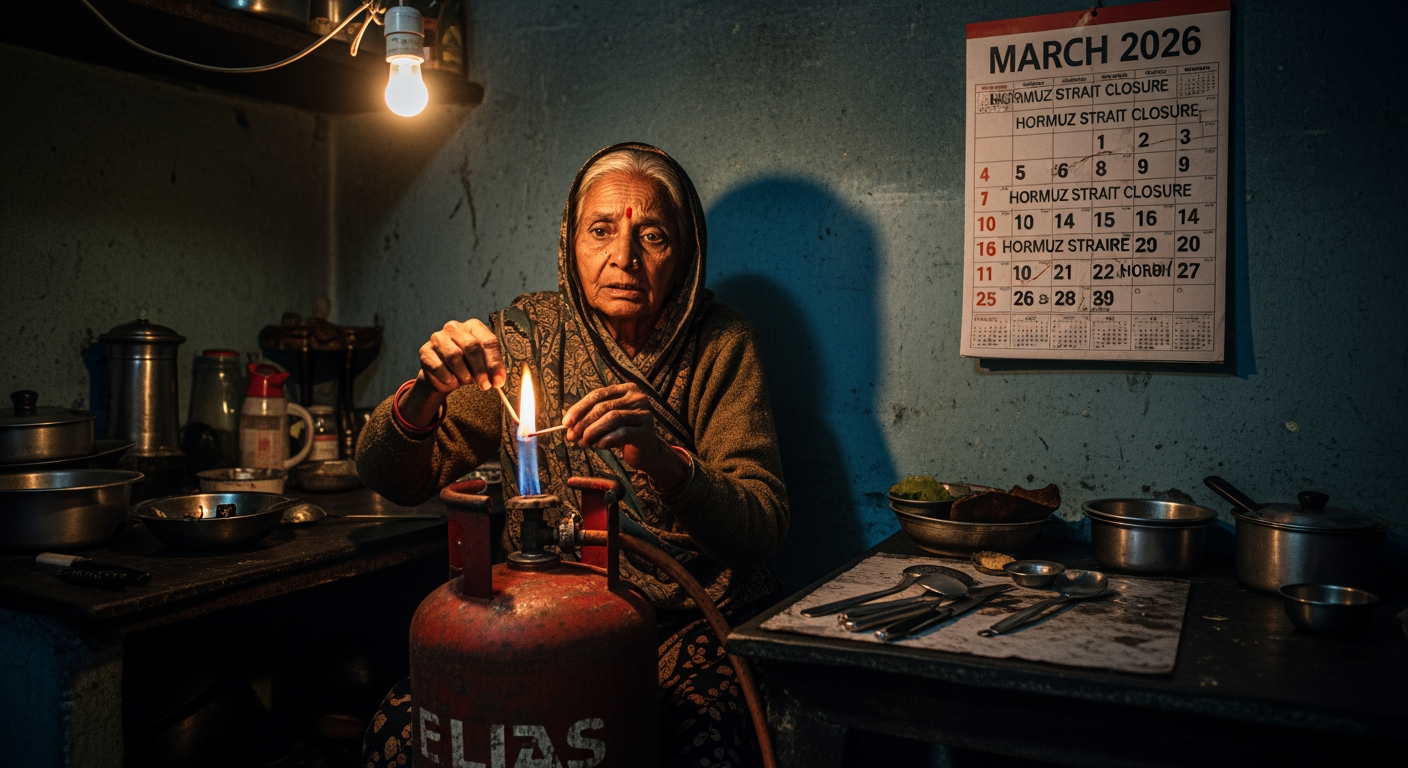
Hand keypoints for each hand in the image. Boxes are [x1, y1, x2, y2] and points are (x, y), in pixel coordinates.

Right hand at [418, 319, 504, 392]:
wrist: (443, 375)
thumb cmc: (467, 366)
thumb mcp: (483, 365)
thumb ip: (492, 369)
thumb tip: (498, 381)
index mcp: (473, 326)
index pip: (488, 342)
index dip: (494, 363)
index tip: (498, 381)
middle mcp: (454, 328)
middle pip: (471, 347)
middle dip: (480, 369)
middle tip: (485, 386)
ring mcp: (438, 337)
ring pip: (454, 356)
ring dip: (463, 374)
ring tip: (466, 380)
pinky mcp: (425, 351)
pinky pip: (438, 367)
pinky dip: (447, 378)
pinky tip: (450, 380)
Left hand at [563, 383, 689, 491]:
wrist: (646, 451)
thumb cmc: (623, 434)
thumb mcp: (606, 421)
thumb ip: (590, 417)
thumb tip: (567, 424)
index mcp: (626, 389)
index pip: (598, 394)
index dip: (579, 408)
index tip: (566, 422)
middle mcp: (637, 397)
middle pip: (604, 406)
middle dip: (583, 422)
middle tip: (571, 436)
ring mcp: (643, 413)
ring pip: (612, 418)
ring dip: (592, 432)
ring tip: (583, 443)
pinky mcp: (645, 431)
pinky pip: (621, 433)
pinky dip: (605, 440)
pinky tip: (598, 446)